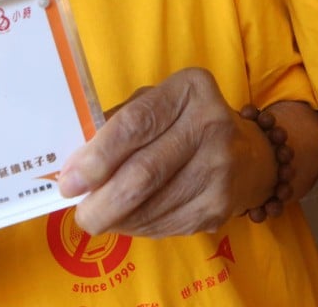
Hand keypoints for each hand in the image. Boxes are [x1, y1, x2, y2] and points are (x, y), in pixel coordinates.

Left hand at [58, 68, 296, 237]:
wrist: (248, 155)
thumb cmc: (184, 124)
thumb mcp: (155, 104)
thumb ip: (116, 126)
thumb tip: (73, 167)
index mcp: (189, 89)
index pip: (135, 125)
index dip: (97, 157)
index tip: (69, 181)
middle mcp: (211, 124)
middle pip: (143, 174)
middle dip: (102, 200)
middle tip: (81, 212)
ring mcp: (220, 168)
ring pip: (151, 207)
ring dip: (116, 219)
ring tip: (100, 216)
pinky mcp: (220, 205)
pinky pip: (165, 225)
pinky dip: (138, 228)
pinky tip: (129, 220)